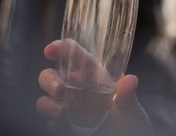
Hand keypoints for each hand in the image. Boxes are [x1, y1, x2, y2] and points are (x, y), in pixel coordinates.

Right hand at [37, 39, 152, 135]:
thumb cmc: (130, 123)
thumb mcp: (131, 108)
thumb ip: (127, 95)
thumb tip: (130, 80)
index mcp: (92, 74)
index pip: (73, 54)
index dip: (60, 48)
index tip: (49, 50)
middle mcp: (76, 88)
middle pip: (50, 75)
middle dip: (49, 81)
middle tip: (60, 90)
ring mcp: (67, 107)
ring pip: (45, 100)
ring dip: (50, 105)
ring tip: (65, 113)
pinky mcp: (63, 126)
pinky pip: (49, 123)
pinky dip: (53, 124)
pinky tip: (65, 127)